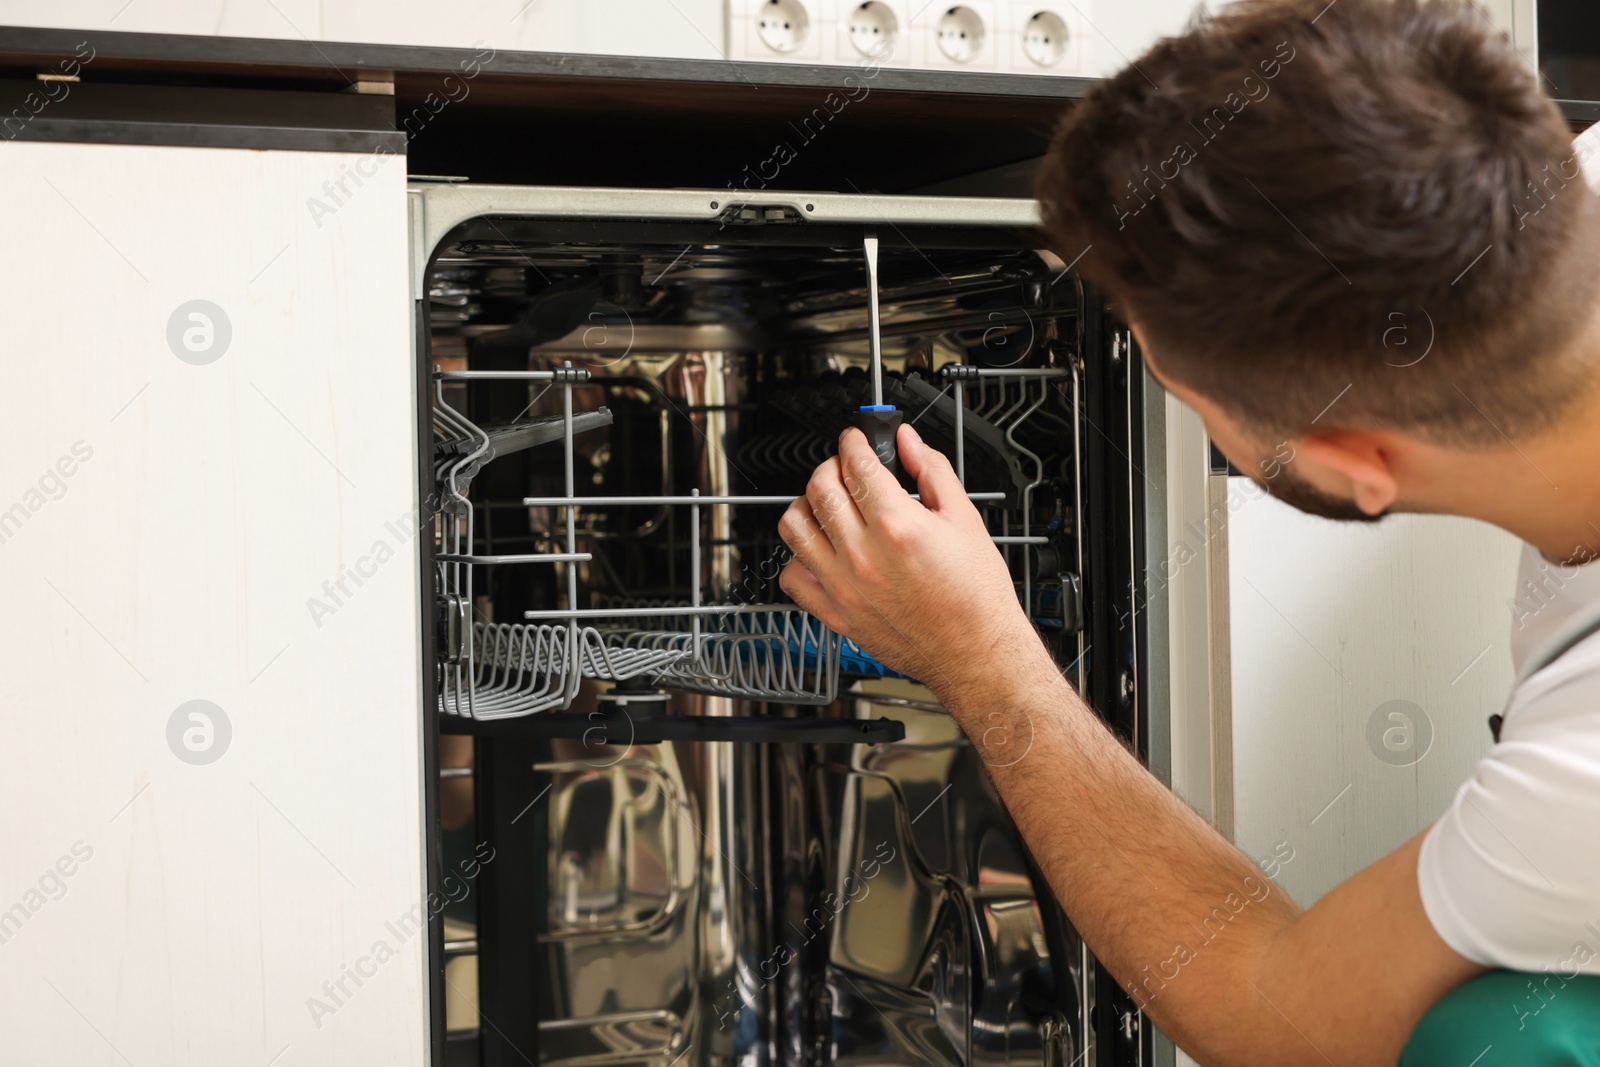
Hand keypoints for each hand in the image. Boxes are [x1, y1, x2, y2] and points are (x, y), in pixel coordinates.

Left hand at [778, 423, 1039, 704]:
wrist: (977, 653)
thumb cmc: (977, 597)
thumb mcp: (966, 520)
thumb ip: (932, 471)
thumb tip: (908, 443)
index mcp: (898, 525)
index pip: (856, 464)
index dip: (854, 441)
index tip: (856, 439)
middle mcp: (863, 555)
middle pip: (819, 487)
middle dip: (831, 466)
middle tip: (846, 469)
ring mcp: (843, 586)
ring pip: (794, 526)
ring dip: (807, 505)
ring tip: (829, 506)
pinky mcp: (835, 614)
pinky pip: (792, 575)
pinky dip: (799, 556)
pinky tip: (823, 551)